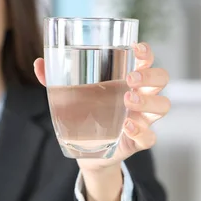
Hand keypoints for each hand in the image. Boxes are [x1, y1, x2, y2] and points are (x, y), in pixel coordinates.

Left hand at [33, 42, 170, 170]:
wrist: (87, 152)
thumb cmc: (85, 115)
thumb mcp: (70, 96)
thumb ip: (54, 80)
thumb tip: (38, 63)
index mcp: (126, 81)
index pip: (145, 61)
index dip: (145, 53)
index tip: (137, 48)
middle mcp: (140, 97)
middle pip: (161, 79)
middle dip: (150, 76)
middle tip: (129, 79)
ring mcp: (142, 119)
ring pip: (162, 105)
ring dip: (148, 101)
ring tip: (127, 100)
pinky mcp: (138, 141)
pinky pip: (150, 137)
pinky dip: (141, 131)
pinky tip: (126, 127)